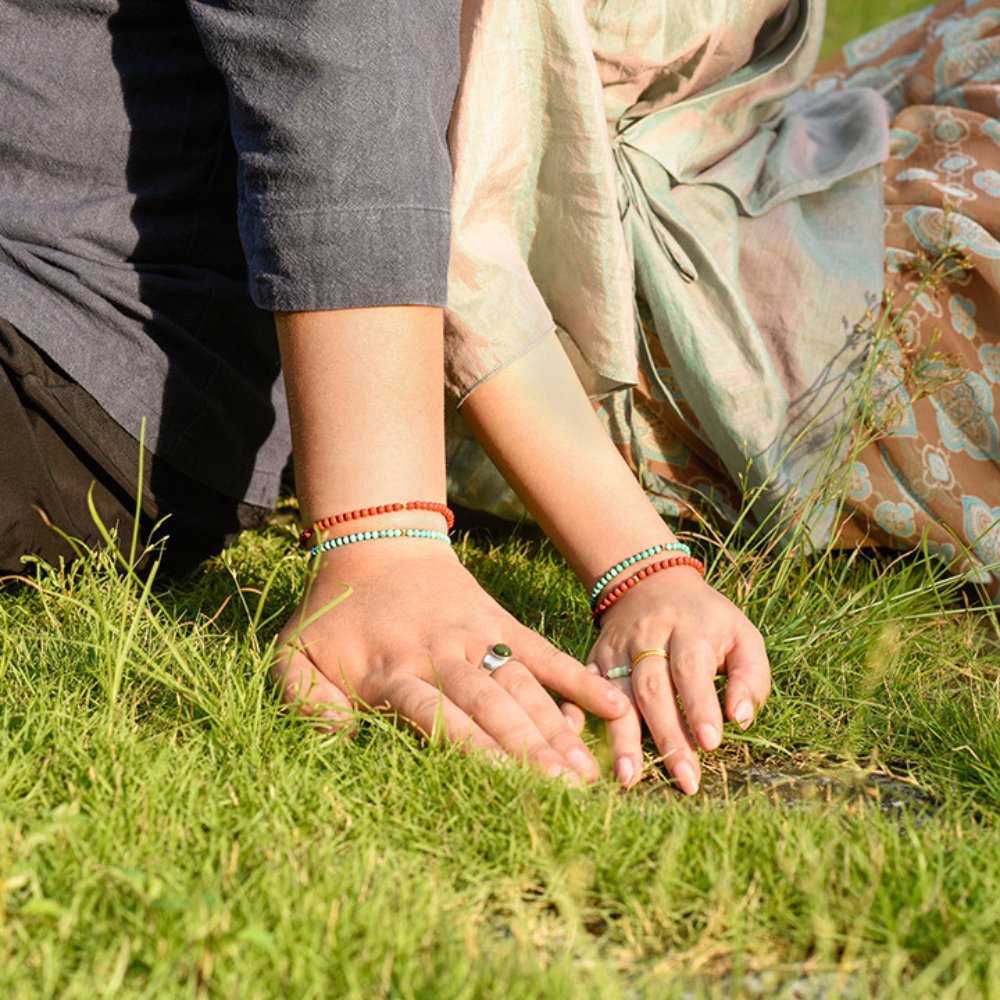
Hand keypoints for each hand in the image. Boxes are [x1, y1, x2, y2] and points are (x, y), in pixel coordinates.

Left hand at [271, 542, 631, 781]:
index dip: (475, 753)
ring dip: (554, 730)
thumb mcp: (294, 654)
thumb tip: (336, 741)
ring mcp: (477, 637)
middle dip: (527, 751)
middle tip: (564, 794)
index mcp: (392, 671)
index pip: (437, 717)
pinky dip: (577, 681)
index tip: (506, 790)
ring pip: (521, 687)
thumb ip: (304, 702)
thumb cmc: (335, 611)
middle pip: (489, 707)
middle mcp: (441, 656)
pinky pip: (542, 654)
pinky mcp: (500, 624)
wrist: (377, 542)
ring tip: (586, 774)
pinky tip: (612, 709)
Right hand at [576, 567, 769, 792]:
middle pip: (652, 688)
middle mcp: (647, 637)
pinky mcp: (592, 660)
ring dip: (621, 738)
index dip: (699, 705)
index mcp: (689, 629)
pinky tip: (578, 747)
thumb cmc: (707, 622)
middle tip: (684, 779)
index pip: (691, 668)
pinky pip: (581, 689)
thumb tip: (739, 718)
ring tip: (628, 778)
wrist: (651, 584)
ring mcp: (615, 650)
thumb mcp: (742, 635)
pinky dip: (577, 716)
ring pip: (615, 695)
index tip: (710, 743)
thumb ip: (751, 676)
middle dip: (667, 736)